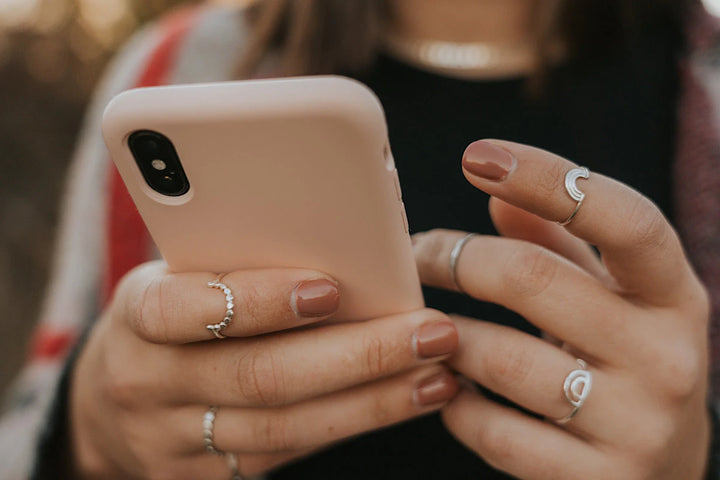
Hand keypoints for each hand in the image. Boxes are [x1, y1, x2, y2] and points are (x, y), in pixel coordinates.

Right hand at [70, 262, 458, 478]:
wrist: (112, 407)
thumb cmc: (167, 319)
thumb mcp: (179, 279)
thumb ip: (236, 266)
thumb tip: (343, 246)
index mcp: (138, 315)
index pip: (185, 308)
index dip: (260, 300)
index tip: (331, 288)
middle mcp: (151, 384)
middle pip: (260, 377)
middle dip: (355, 356)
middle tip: (430, 331)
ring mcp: (175, 441)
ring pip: (285, 427)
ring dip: (372, 400)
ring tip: (437, 373)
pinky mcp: (206, 479)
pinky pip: (289, 452)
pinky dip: (351, 423)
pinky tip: (404, 399)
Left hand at [413, 140, 710, 479]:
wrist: (663, 477)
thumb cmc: (622, 364)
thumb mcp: (612, 300)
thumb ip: (561, 244)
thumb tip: (500, 192)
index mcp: (674, 296)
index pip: (624, 219)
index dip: (546, 178)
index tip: (477, 157)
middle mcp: (668, 358)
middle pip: (533, 280)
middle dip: (454, 258)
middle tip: (415, 253)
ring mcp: (637, 426)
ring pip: (501, 359)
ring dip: (442, 334)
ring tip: (422, 323)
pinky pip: (493, 431)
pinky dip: (455, 403)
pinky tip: (449, 388)